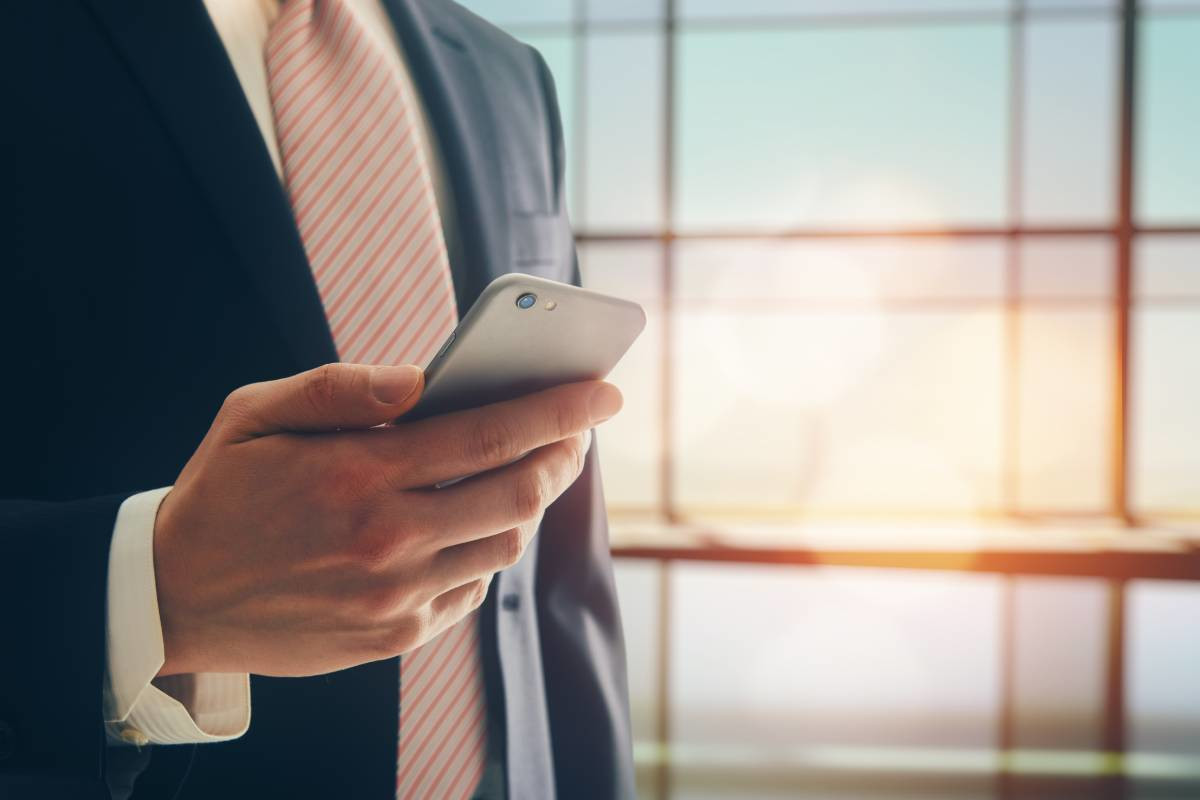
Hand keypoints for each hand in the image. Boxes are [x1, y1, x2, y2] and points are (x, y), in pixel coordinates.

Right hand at [152, 363, 621, 676]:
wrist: (175, 599)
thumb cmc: (222, 492)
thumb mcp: (256, 414)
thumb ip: (339, 387)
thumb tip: (419, 378)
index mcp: (358, 475)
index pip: (492, 433)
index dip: (561, 409)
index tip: (604, 392)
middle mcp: (387, 540)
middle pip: (519, 493)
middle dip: (565, 454)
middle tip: (580, 429)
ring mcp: (396, 596)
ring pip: (506, 545)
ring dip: (532, 503)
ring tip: (534, 469)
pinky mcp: (395, 635)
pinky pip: (472, 589)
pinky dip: (489, 550)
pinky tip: (479, 522)